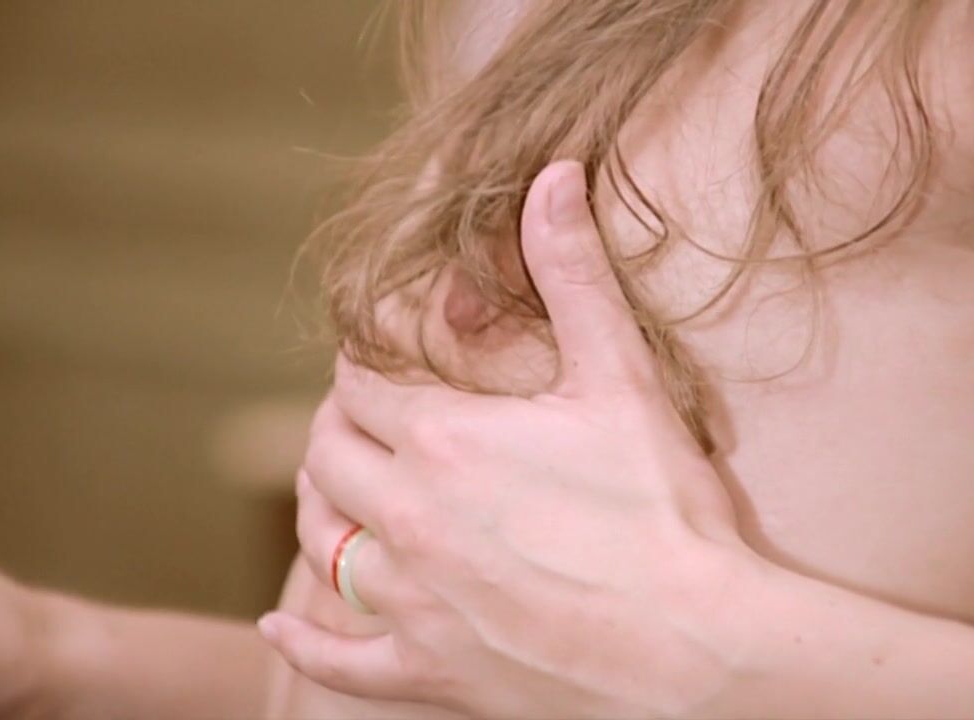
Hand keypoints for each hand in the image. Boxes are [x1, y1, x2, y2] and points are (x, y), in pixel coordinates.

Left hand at [260, 161, 773, 717]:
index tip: (377, 364)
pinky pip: (338, 660)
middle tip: (358, 420)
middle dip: (335, 428)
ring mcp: (411, 600)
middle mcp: (408, 516)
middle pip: (329, 457)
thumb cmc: (664, 512)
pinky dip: (304, 643)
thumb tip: (552, 178)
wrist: (695, 648)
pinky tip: (279, 630)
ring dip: (319, 509)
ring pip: (323, 543)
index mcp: (444, 439)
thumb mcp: (621, 380)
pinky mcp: (425, 669)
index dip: (365, 366)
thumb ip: (574, 275)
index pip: (364, 383)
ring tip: (333, 493)